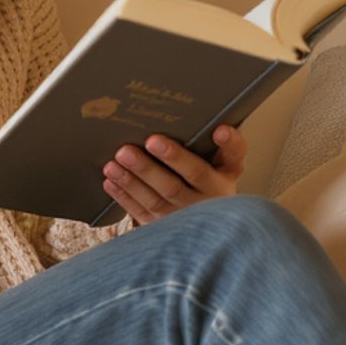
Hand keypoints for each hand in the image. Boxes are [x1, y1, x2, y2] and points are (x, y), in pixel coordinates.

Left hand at [101, 124, 247, 224]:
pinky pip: (142, 213)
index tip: (220, 130)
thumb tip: (182, 115)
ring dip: (135, 179)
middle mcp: (210, 198)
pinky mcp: (165, 229)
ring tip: (117, 160)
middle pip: (187, 179)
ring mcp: (186, 217)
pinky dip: (125, 196)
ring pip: (159, 199)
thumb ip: (206, 142)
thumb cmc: (205, 181)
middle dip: (167, 160)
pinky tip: (111, 180)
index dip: (230, 143)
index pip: (234, 156)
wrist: (205, 224)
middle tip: (149, 141)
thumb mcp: (217, 163)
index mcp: (225, 175)